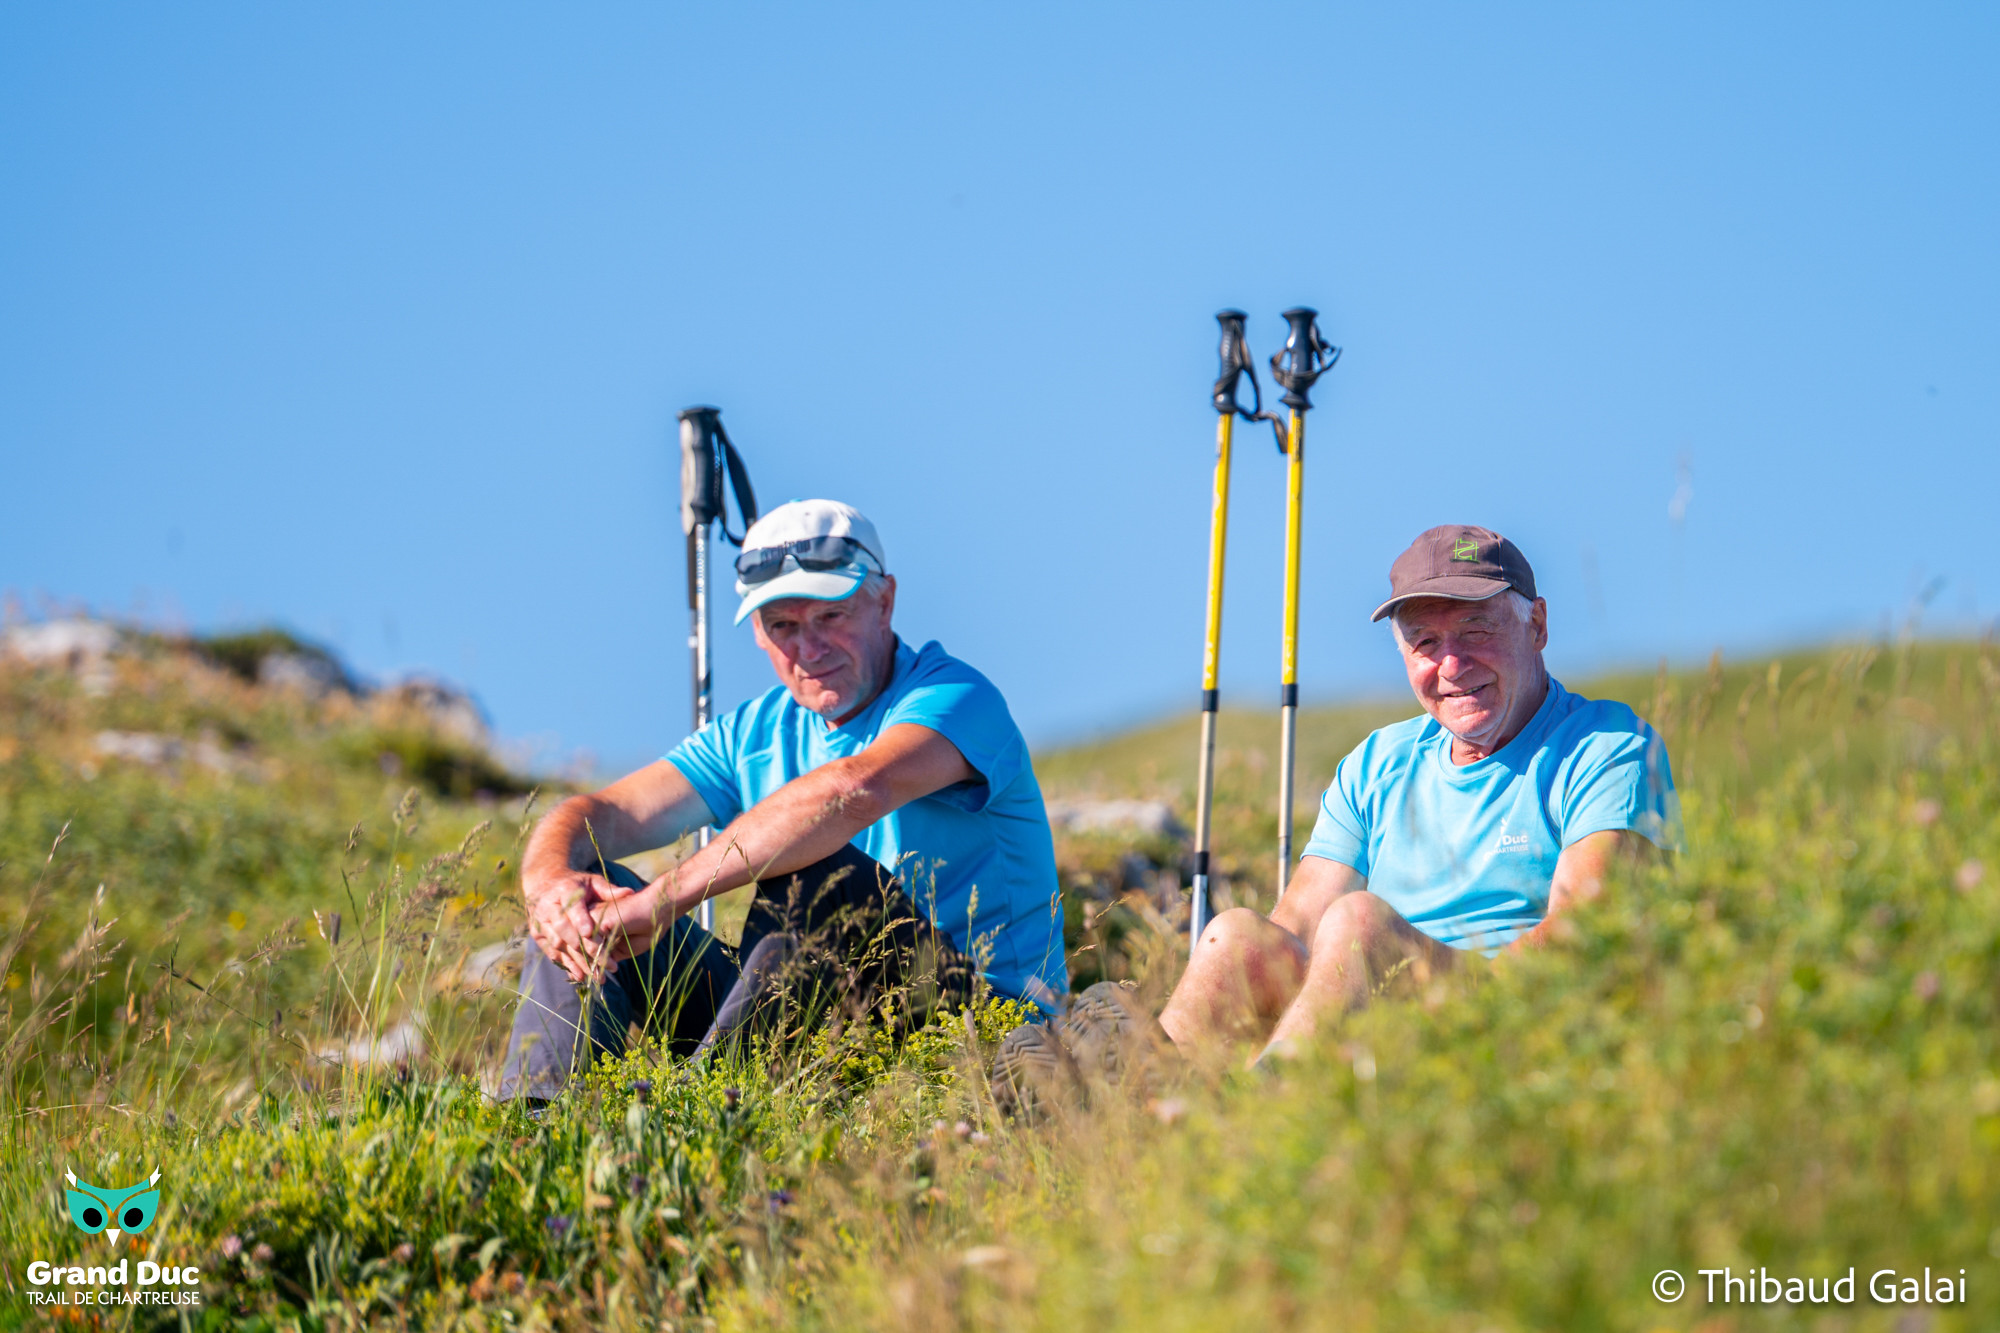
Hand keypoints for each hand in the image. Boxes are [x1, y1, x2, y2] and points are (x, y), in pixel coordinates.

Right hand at [526, 868, 634, 982]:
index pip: (571, 907)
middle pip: (562, 929)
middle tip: (603, 963)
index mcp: (564, 890)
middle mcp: (548, 907)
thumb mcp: (592, 882)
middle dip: (582, 947)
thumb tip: (630, 893)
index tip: (590, 933)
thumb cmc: (577, 885)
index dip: (579, 920)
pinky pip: (552, 953)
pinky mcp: (538, 935)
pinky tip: (582, 976)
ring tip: (597, 976)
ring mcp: (540, 922)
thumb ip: (609, 890)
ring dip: (577, 962)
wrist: (545, 885)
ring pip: (558, 945)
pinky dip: (567, 965)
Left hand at [587, 876, 683, 975]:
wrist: (660, 910)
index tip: (588, 978)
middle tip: (597, 981)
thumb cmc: (646, 927)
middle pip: (576, 945)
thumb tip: (592, 971)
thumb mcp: (622, 947)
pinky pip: (592, 944)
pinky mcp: (599, 919)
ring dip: (593, 965)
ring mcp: (593, 917)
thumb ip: (606, 955)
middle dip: (585, 966)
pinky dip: (601, 958)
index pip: (580, 944)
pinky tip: (612, 966)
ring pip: (582, 946)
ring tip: (603, 977)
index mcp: (594, 922)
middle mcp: (590, 918)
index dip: (581, 962)